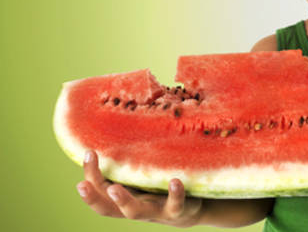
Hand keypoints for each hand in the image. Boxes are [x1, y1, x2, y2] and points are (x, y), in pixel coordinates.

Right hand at [76, 150, 202, 226]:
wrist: (188, 210)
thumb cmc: (157, 188)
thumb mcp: (139, 177)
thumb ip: (125, 165)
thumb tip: (110, 133)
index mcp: (122, 199)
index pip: (99, 190)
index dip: (90, 175)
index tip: (88, 152)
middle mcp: (134, 207)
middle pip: (108, 209)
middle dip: (93, 198)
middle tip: (81, 185)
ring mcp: (154, 211)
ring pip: (135, 212)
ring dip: (123, 201)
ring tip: (114, 188)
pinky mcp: (176, 211)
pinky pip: (175, 205)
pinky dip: (175, 194)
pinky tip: (175, 181)